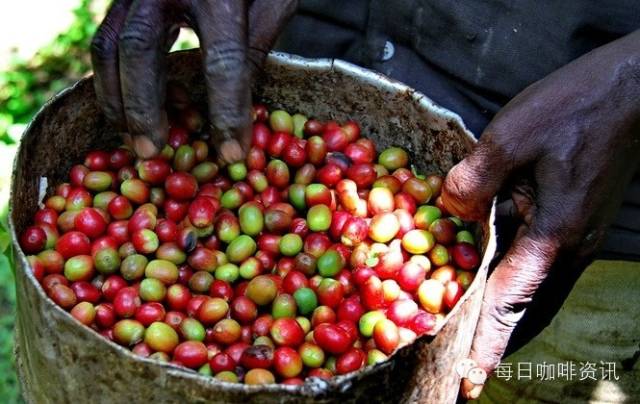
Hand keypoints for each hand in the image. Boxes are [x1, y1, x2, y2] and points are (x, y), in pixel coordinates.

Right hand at [91, 0, 296, 160]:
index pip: (223, 60)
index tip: (233, 154)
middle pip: (140, 49)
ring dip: (115, 97)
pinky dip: (113, 77)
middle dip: (144, 107)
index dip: (228, 111)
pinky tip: (128, 105)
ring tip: (132, 138)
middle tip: (151, 152)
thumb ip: (257, 45)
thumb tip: (240, 106)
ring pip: (108, 43)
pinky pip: (106, 36)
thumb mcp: (274, 0)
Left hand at [442, 31, 639, 398]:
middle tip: (462, 364)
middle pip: (525, 308)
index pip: (511, 301)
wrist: (631, 90)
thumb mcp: (510, 136)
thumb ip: (472, 180)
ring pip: (536, 292)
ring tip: (472, 335)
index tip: (470, 378)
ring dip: (505, 316)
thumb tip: (447, 208)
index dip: (486, 341)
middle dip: (493, 338)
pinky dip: (515, 285)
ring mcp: (576, 238)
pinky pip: (541, 268)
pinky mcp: (575, 223)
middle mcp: (568, 248)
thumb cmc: (575, 108)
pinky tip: (492, 281)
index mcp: (553, 234)